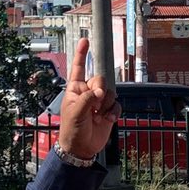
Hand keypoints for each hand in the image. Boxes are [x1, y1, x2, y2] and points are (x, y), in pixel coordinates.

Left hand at [58, 39, 119, 161]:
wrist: (81, 148)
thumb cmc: (72, 130)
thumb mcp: (75, 113)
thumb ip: (87, 99)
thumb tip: (100, 92)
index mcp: (75, 89)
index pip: (78, 68)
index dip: (81, 54)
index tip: (85, 40)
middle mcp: (87, 92)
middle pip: (99, 79)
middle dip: (99, 93)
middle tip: (94, 107)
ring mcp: (98, 101)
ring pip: (109, 92)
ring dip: (105, 105)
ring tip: (97, 117)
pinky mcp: (108, 111)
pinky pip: (116, 104)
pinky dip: (113, 112)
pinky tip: (107, 120)